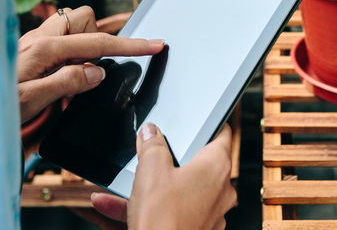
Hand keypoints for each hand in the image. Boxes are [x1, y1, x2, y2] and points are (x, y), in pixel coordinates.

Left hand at [17, 5, 163, 123]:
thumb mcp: (34, 100)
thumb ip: (68, 82)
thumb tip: (97, 71)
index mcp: (44, 48)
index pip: (98, 42)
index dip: (131, 44)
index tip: (156, 43)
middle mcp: (38, 38)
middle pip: (85, 19)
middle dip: (95, 39)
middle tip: (85, 71)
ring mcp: (32, 41)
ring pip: (71, 28)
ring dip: (79, 49)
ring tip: (67, 81)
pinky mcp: (28, 49)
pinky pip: (58, 43)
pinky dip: (65, 60)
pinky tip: (53, 86)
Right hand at [90, 122, 236, 229]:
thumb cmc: (164, 219)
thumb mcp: (150, 170)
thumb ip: (152, 144)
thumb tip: (151, 131)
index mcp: (216, 166)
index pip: (223, 134)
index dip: (213, 123)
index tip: (205, 119)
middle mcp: (220, 190)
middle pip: (196, 164)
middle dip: (168, 160)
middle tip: (149, 155)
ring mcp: (210, 213)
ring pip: (178, 191)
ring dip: (150, 188)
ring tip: (121, 187)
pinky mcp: (196, 229)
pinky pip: (170, 212)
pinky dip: (148, 209)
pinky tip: (113, 206)